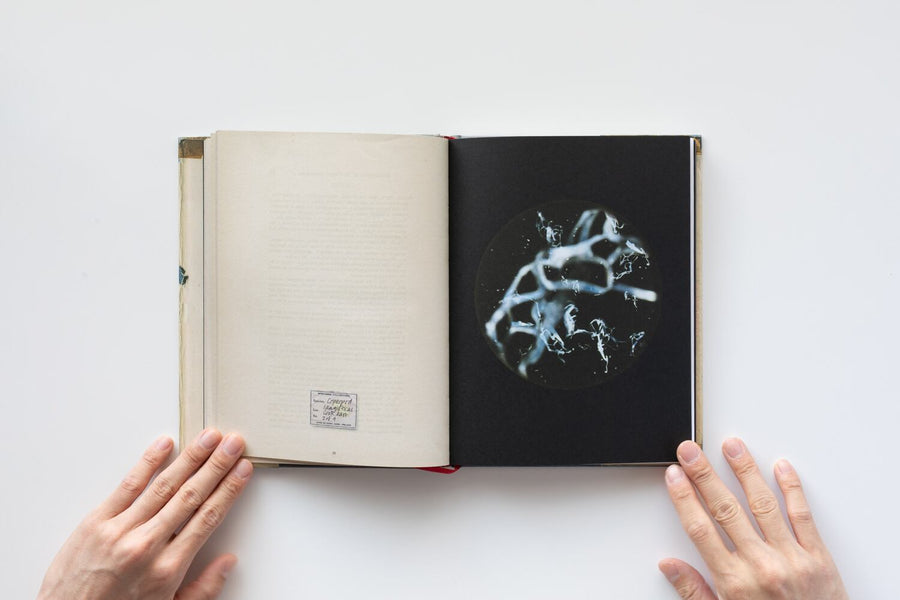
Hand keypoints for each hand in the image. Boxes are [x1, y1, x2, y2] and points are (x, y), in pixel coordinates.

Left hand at [37, 429, 252, 599]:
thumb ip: (203, 588)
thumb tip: (228, 561)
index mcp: (168, 569)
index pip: (208, 518)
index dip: (229, 490)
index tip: (242, 470)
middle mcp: (147, 546)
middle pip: (191, 496)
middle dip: (217, 466)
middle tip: (233, 443)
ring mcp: (120, 531)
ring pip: (164, 486)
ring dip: (190, 458)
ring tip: (208, 438)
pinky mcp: (95, 522)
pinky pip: (127, 486)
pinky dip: (147, 462)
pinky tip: (164, 445)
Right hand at [659, 438, 846, 598]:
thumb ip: (694, 591)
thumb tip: (668, 565)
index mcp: (734, 583)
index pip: (700, 529)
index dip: (684, 498)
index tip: (674, 476)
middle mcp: (761, 566)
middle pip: (726, 509)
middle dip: (704, 475)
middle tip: (691, 451)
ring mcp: (791, 559)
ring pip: (763, 504)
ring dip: (745, 471)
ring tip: (732, 447)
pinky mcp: (819, 558)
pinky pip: (803, 516)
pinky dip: (792, 489)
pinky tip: (781, 468)